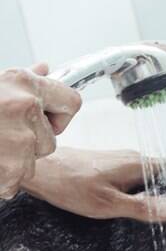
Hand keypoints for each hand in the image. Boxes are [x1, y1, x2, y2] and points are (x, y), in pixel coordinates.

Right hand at [0, 63, 81, 198]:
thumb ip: (22, 81)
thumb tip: (45, 69)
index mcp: (25, 85)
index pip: (73, 102)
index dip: (59, 113)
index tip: (45, 117)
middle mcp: (25, 110)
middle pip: (51, 139)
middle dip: (31, 140)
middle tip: (0, 133)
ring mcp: (18, 142)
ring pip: (33, 161)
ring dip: (14, 160)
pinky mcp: (10, 171)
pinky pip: (15, 180)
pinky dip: (1, 178)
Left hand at [20, 148, 165, 222]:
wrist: (42, 170)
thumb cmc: (70, 185)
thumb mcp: (108, 204)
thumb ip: (144, 207)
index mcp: (139, 165)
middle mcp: (135, 158)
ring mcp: (123, 160)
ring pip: (152, 174)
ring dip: (160, 188)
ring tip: (165, 207)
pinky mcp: (113, 165)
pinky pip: (139, 175)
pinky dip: (145, 187)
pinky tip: (139, 201)